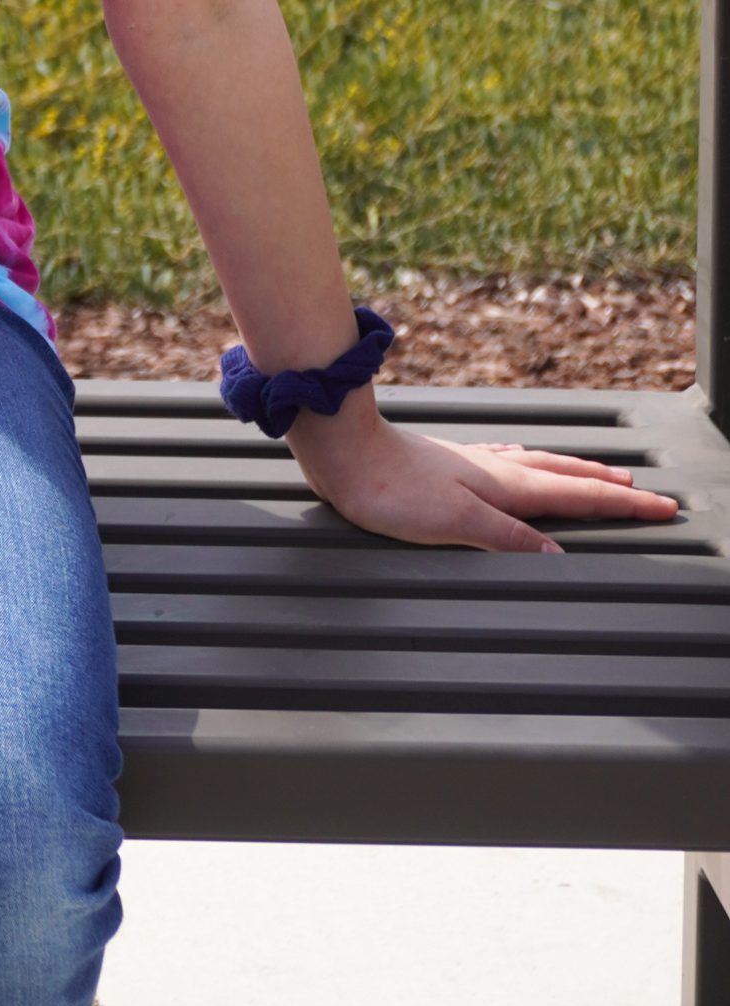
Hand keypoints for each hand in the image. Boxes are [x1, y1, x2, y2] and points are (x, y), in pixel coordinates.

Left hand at [288, 401, 682, 553]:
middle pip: (566, 475)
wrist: (342, 449)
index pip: (576, 495)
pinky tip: (523, 461)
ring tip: (604, 473)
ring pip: (540, 465)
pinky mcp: (448, 462)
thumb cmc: (390, 489)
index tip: (663, 507)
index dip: (621, 504)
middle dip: (610, 486)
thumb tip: (558, 557)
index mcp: (504, 486)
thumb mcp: (452, 522)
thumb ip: (506, 538)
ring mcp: (472, 462)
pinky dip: (533, 463)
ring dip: (576, 471)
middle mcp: (494, 469)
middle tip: (648, 492)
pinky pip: (509, 460)